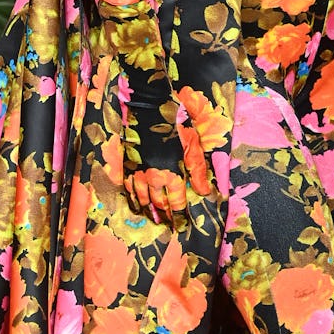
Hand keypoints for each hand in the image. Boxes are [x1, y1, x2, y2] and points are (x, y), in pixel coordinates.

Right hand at [123, 86, 192, 227]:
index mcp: (171, 172)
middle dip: (166, 218)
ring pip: (142, 200)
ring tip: (156, 221)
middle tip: (171, 227)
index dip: (180, 215)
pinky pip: (128, 189)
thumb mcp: (192, 144)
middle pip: (159, 204)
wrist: (148, 106)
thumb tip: (205, 191)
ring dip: (150, 213)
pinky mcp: (127, 165)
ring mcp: (137, 172)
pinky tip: (137, 206)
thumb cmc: (175, 122)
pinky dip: (132, 200)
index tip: (183, 226)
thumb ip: (197, 170)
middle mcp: (153, 176)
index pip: (177, 202)